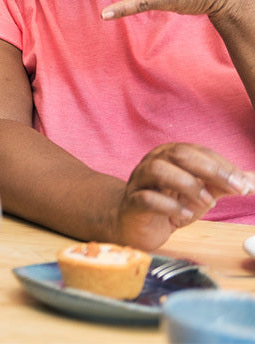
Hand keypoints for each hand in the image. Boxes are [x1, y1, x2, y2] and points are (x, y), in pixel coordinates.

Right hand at [115, 142, 254, 249]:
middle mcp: (153, 162)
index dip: (223, 166)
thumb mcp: (200, 194)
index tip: (245, 184)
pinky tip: (186, 215)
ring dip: (188, 184)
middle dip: (211, 170)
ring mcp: (140, 181)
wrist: (134, 224)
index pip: (198, 151)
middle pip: (179, 154)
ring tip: (208, 202)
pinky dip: (169, 206)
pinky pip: (147, 198)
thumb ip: (222, 186)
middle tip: (236, 189)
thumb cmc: (168, 203)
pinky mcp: (132, 203)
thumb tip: (252, 181)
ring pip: (158, 170)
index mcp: (170, 155)